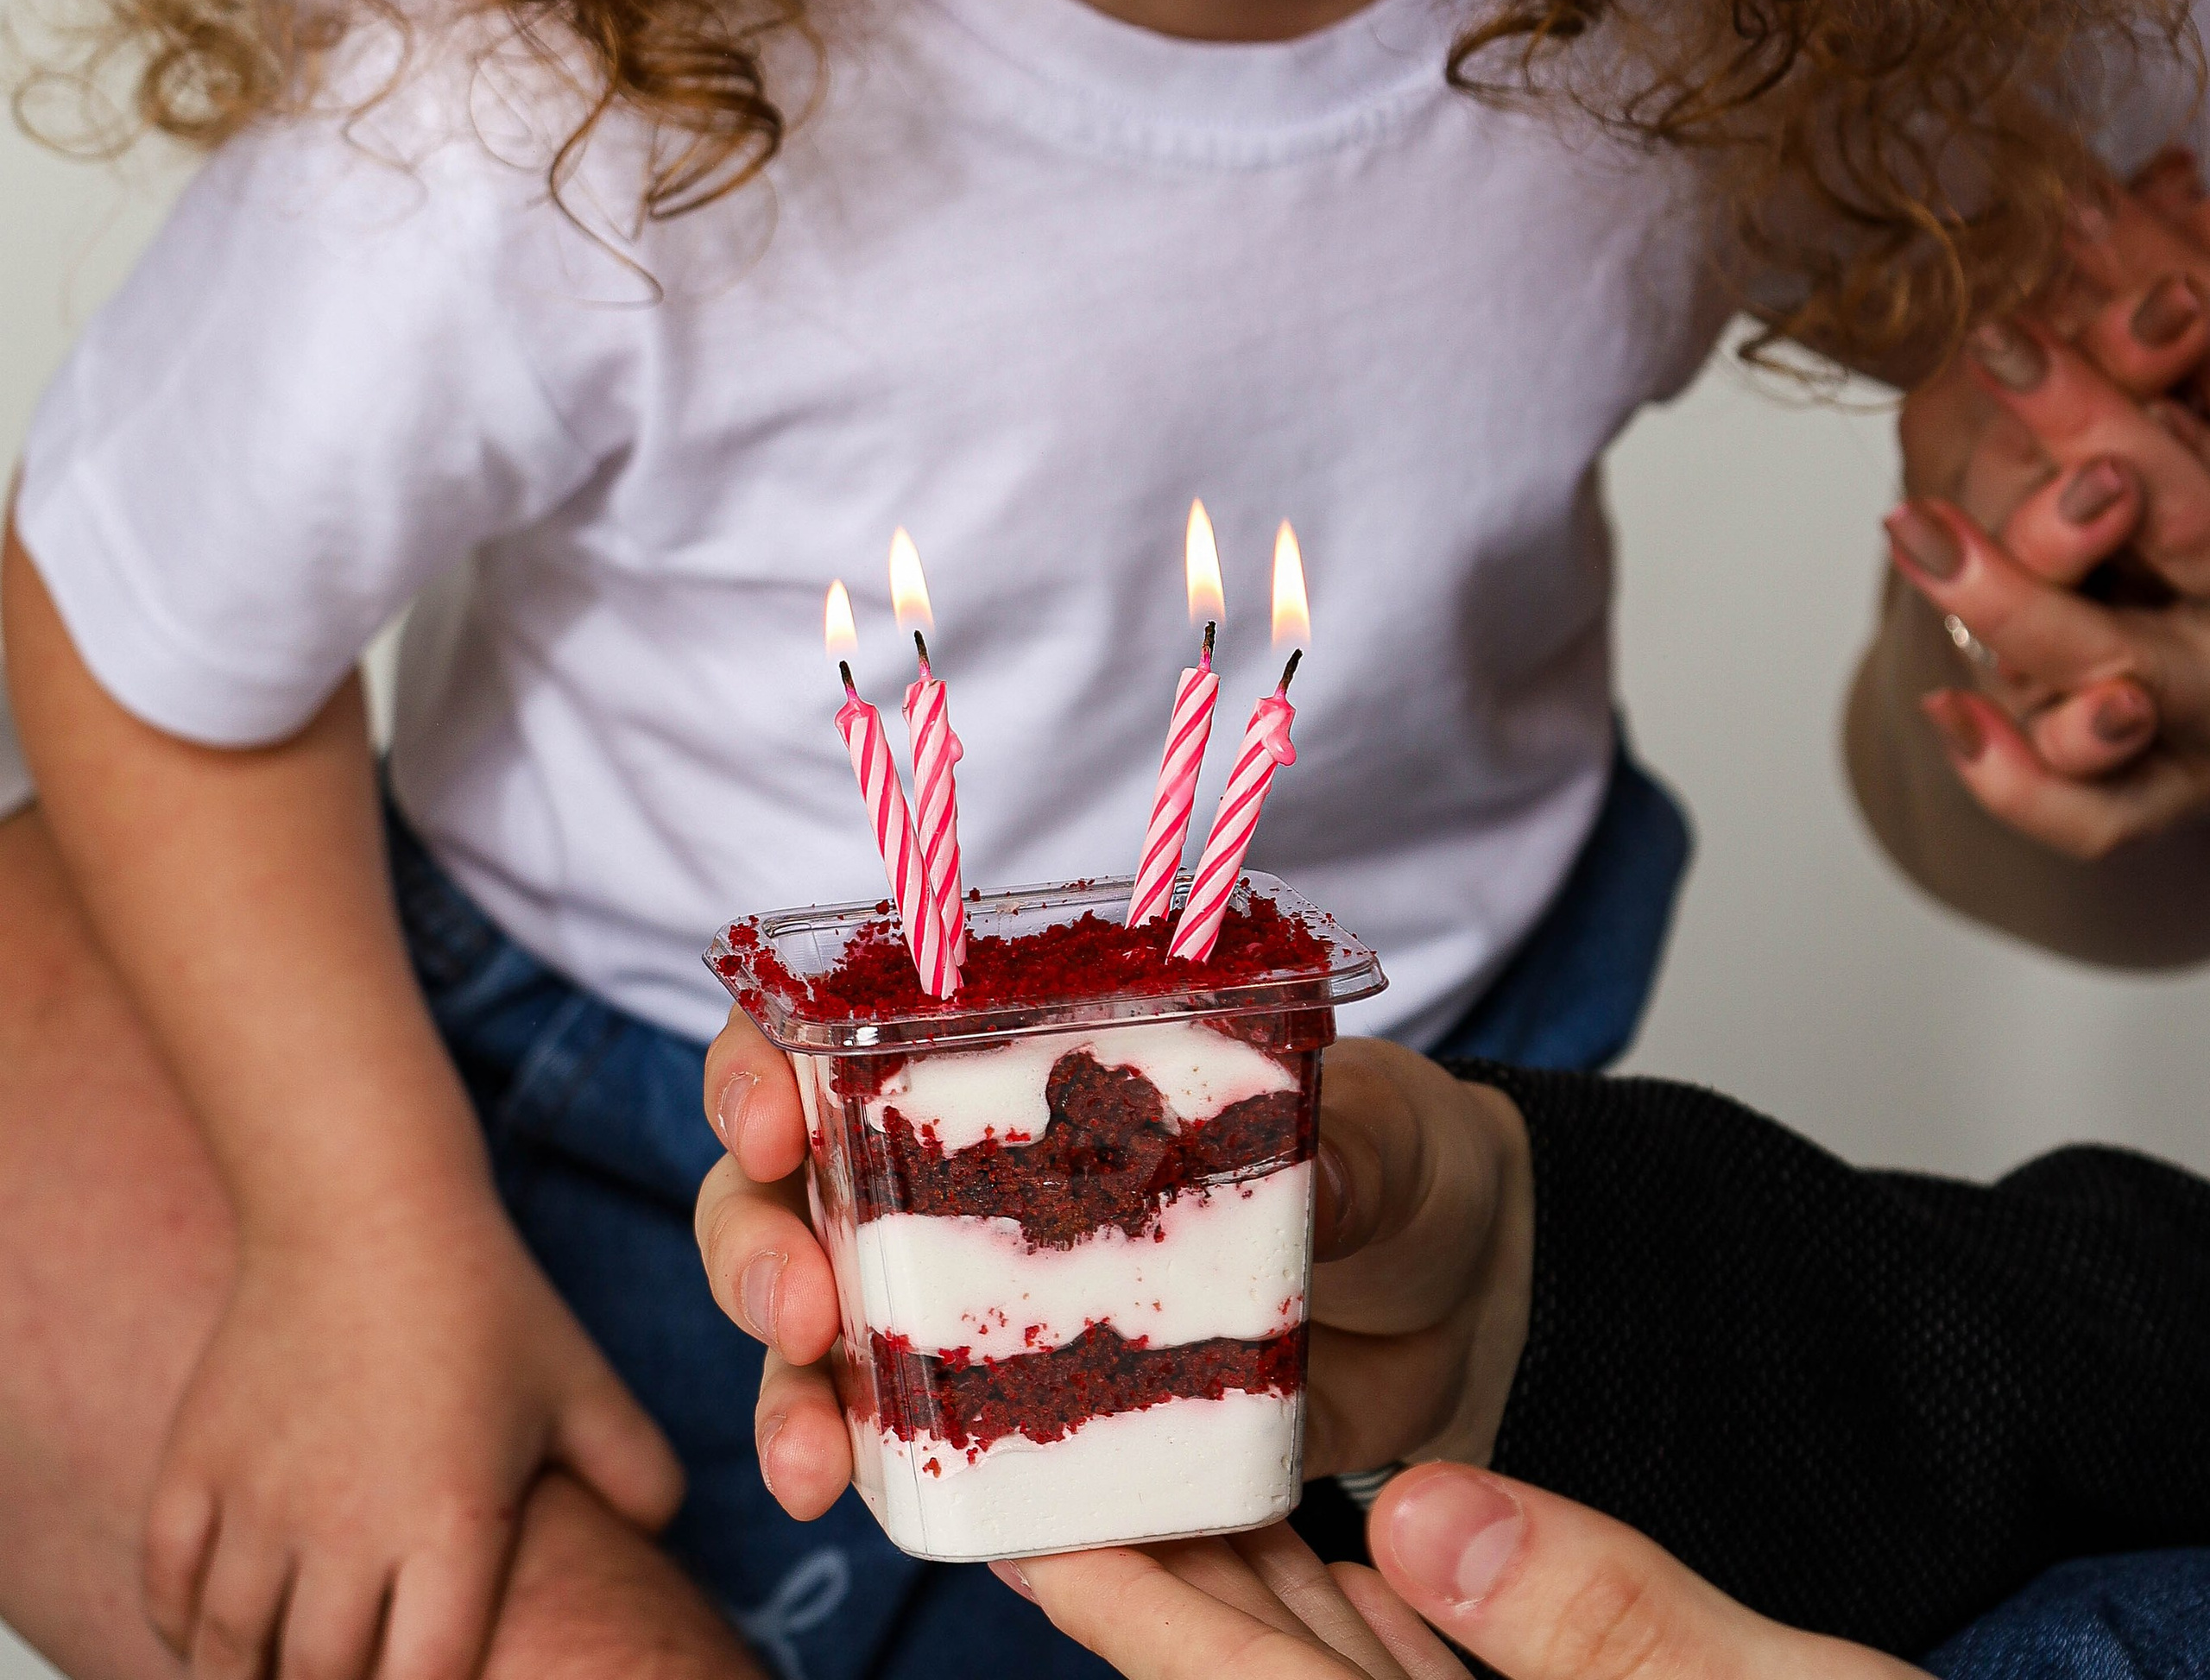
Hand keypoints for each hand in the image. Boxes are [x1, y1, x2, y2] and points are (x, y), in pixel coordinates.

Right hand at [145, 1183, 682, 1679]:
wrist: (365, 1201)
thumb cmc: (484, 1300)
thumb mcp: (578, 1381)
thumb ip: (636, 1469)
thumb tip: (664, 1537)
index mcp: (453, 1521)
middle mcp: (348, 1526)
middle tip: (354, 1676)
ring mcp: (259, 1498)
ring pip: (230, 1657)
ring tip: (284, 1673)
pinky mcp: (193, 1464)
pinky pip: (167, 1590)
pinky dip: (183, 1630)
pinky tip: (215, 1635)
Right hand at [693, 1015, 1533, 1516]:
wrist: (1461, 1304)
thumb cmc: (1394, 1159)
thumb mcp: (1381, 1126)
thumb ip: (1342, 1141)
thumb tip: (1313, 1166)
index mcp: (1021, 1047)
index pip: (837, 1024)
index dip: (766, 1061)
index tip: (777, 1116)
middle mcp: (968, 1162)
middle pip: (786, 1183)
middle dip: (754, 1243)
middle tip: (798, 1305)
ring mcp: (985, 1296)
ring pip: (819, 1328)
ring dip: (782, 1388)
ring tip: (809, 1457)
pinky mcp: (1026, 1414)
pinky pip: (913, 1443)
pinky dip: (869, 1470)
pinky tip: (860, 1502)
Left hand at [1000, 1468, 1910, 1677]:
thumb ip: (1598, 1629)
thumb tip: (1421, 1509)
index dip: (1117, 1588)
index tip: (1011, 1488)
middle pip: (1249, 1662)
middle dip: (1144, 1539)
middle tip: (1040, 1400)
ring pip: (1318, 1653)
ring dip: (1232, 1543)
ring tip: (1141, 1405)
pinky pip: (1407, 1658)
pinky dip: (1349, 1575)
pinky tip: (1315, 1489)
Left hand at [1891, 145, 2209, 849]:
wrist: (2180, 647)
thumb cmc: (2181, 483)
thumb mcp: (2180, 375)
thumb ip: (2160, 283)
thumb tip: (2119, 171)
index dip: (2147, 343)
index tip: (2037, 285)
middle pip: (2196, 523)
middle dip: (2102, 433)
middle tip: (1999, 351)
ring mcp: (2209, 713)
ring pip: (2127, 674)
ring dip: (2023, 603)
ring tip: (1916, 532)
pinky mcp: (2155, 794)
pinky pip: (2090, 811)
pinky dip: (2019, 775)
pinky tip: (1942, 709)